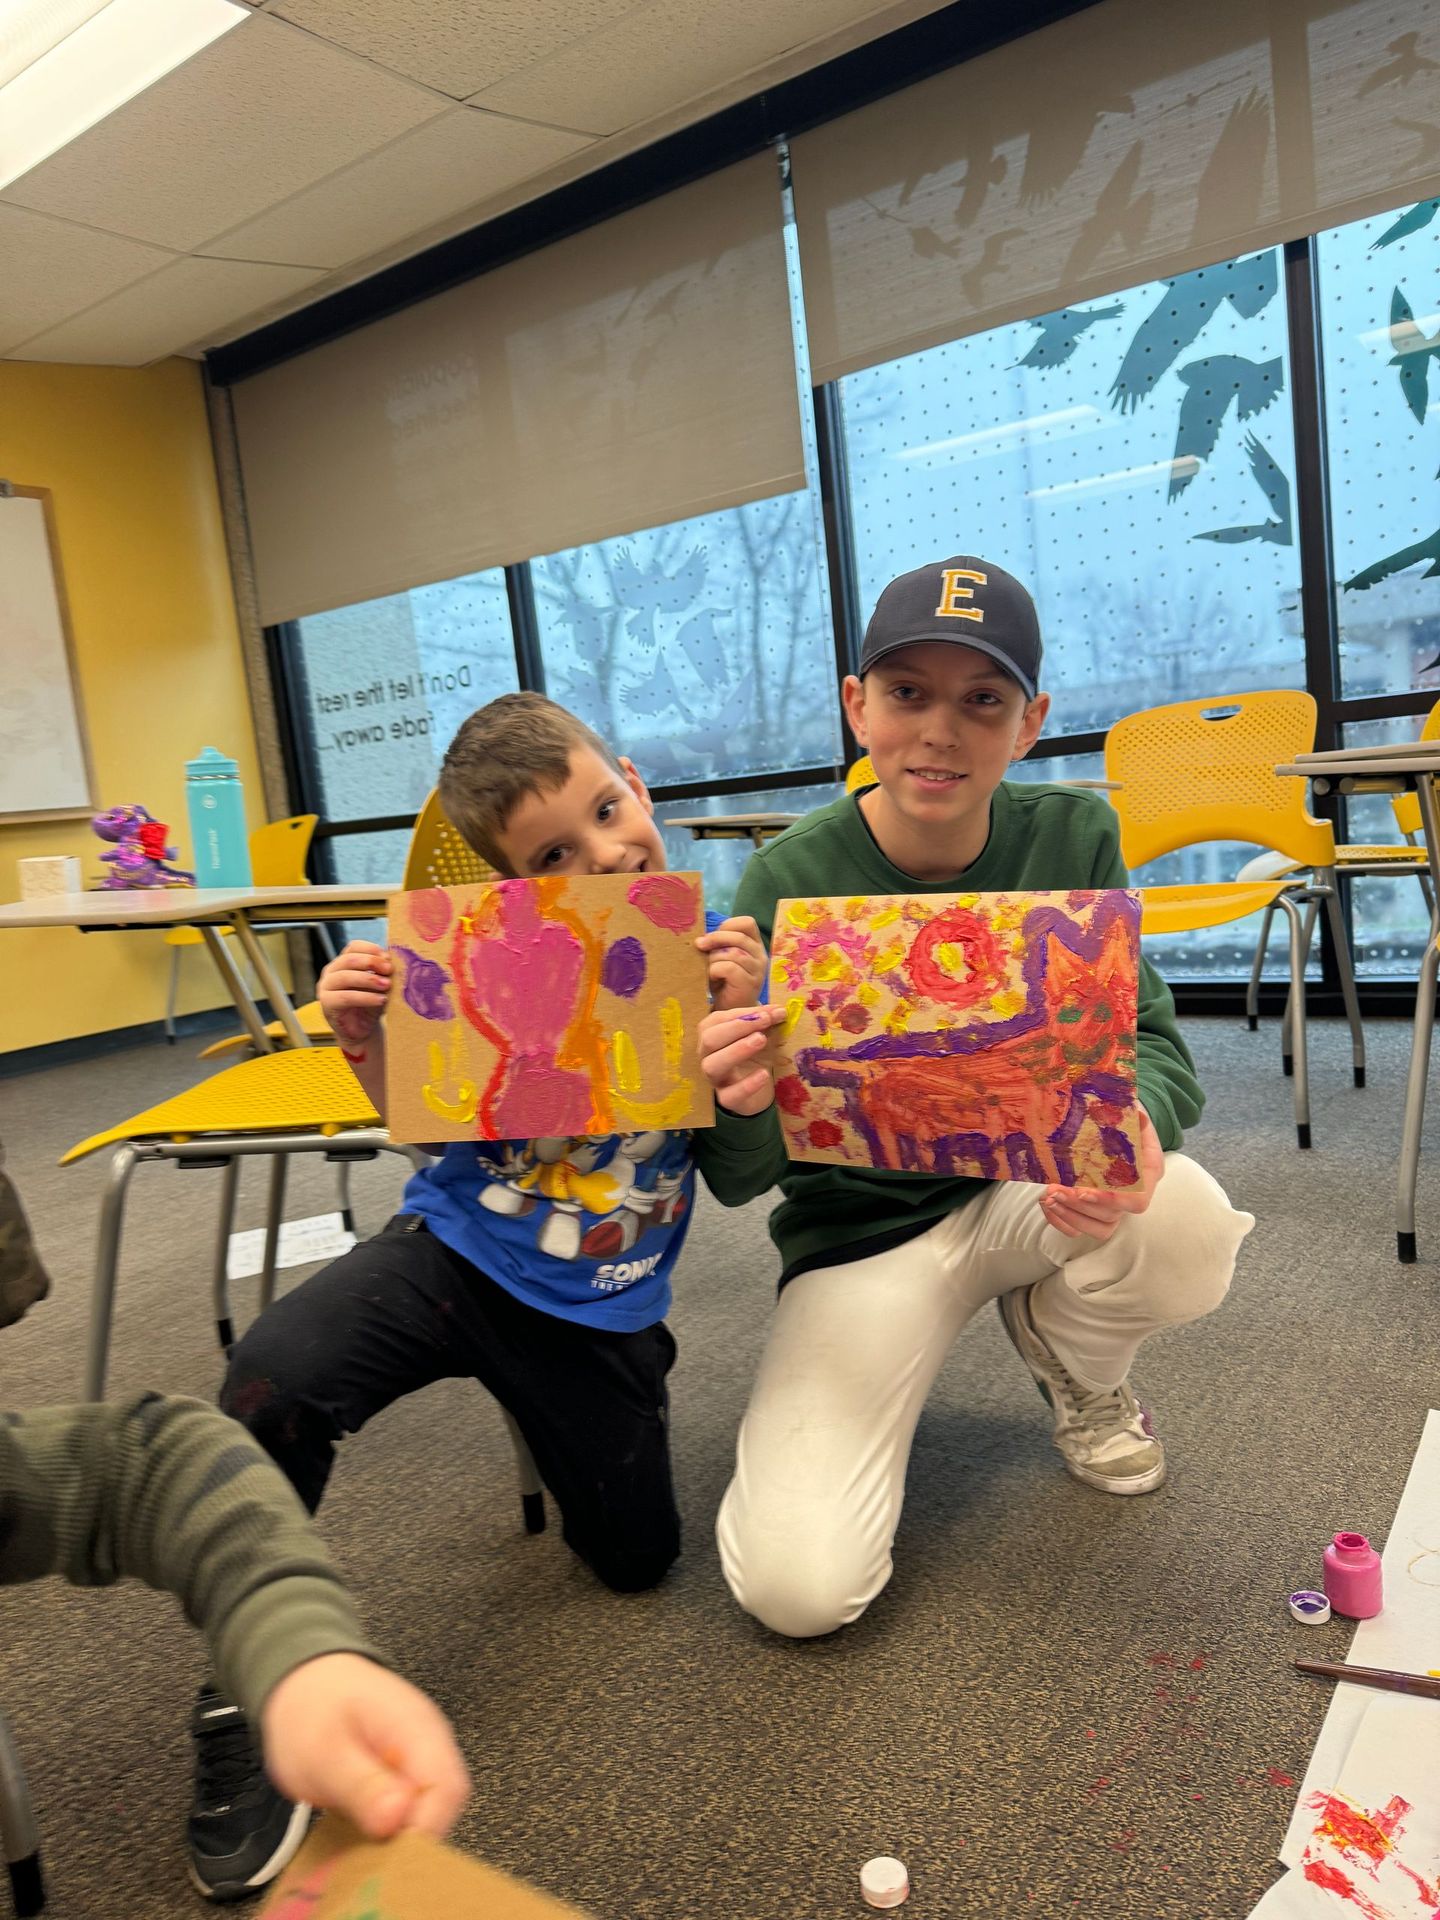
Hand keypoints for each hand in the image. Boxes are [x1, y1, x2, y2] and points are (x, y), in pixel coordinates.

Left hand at [260, 1654, 469, 1841]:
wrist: (305, 1681)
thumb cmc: (311, 1710)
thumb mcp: (323, 1752)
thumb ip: (360, 1784)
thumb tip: (398, 1818)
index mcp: (415, 1728)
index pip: (447, 1788)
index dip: (425, 1831)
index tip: (391, 1862)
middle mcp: (430, 1743)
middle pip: (445, 1803)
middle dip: (415, 1841)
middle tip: (375, 1867)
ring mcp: (421, 1757)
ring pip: (432, 1811)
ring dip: (402, 1839)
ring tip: (366, 1857)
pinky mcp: (407, 1773)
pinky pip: (414, 1809)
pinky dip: (394, 1831)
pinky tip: (367, 1842)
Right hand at [319, 941, 391, 1050]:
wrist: (362, 1030)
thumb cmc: (370, 1004)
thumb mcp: (378, 984)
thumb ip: (381, 971)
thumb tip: (391, 959)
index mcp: (342, 962)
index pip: (353, 947)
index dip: (370, 949)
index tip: (388, 957)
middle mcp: (331, 972)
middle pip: (348, 959)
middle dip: (371, 962)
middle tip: (389, 970)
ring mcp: (326, 987)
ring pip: (345, 976)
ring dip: (369, 979)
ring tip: (387, 985)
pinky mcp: (327, 1004)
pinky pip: (345, 997)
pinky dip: (365, 997)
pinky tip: (381, 1000)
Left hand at [695, 916, 767, 1012]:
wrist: (730, 1011)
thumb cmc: (724, 983)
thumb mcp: (721, 958)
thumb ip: (718, 945)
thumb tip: (700, 939)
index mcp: (755, 945)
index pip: (747, 923)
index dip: (727, 925)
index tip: (712, 936)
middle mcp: (760, 956)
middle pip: (738, 936)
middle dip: (715, 939)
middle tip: (700, 946)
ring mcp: (757, 970)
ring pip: (733, 952)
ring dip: (714, 958)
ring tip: (709, 969)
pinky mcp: (750, 984)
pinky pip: (729, 968)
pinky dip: (715, 970)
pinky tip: (713, 978)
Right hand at [698, 1003, 785, 1115]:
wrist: (758, 1090)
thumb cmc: (755, 1055)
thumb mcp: (761, 1034)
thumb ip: (767, 1022)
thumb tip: (779, 1011)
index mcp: (712, 1035)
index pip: (718, 1019)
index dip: (742, 1014)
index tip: (768, 1011)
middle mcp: (708, 1055)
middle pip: (709, 1039)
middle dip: (737, 1027)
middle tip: (764, 1022)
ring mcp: (715, 1078)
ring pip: (712, 1065)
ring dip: (736, 1050)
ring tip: (761, 1040)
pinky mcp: (726, 1099)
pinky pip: (729, 1095)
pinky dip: (746, 1085)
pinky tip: (764, 1074)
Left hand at [1038, 1109, 1164, 1241]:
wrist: (1115, 1124)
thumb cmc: (1123, 1117)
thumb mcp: (1129, 1108)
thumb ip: (1129, 1110)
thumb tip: (1132, 1111)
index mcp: (1147, 1172)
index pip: (1137, 1200)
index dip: (1114, 1200)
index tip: (1084, 1190)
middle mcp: (1133, 1196)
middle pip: (1111, 1215)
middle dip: (1080, 1206)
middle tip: (1055, 1189)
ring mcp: (1114, 1208)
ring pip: (1096, 1228)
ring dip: (1070, 1214)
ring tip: (1048, 1196)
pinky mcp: (1094, 1213)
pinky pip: (1079, 1230)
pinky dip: (1061, 1221)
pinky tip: (1046, 1204)